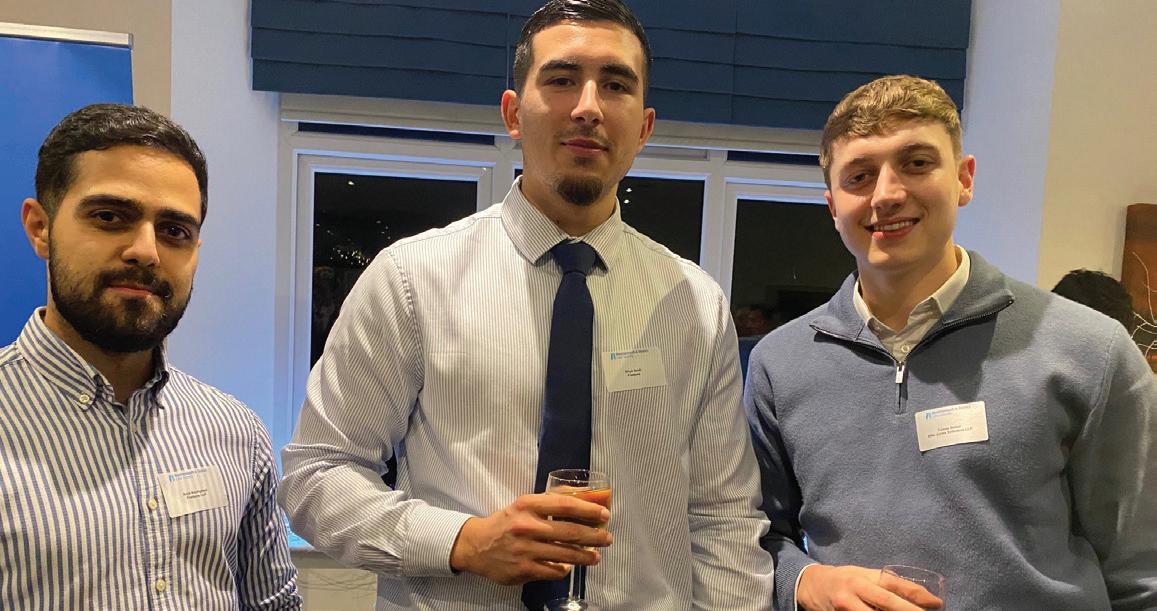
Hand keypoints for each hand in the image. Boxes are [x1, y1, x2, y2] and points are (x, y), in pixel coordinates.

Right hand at [448, 493, 612, 585]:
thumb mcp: (524, 504)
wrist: (477, 546)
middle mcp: (527, 526)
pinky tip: (571, 566)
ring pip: (565, 554)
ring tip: (596, 556)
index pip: (565, 505)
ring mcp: (525, 550)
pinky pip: (553, 571)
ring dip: (586, 556)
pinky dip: (565, 568)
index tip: (604, 514)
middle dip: (594, 536)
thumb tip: (584, 496)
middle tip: (607, 538)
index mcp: (528, 505)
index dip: (589, 510)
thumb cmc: (506, 523)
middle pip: (570, 532)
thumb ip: (551, 500)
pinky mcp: (523, 569)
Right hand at [798, 564, 942, 610]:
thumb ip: (891, 584)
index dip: (916, 596)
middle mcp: (852, 595)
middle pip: (887, 605)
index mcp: (861, 580)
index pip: (893, 587)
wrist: (810, 586)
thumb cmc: (845, 579)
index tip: (937, 604)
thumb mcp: (866, 575)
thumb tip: (928, 599)